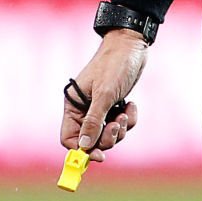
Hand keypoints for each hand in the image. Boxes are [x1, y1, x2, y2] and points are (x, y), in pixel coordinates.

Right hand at [59, 30, 147, 160]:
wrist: (131, 45)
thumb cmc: (114, 65)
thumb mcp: (104, 94)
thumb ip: (94, 121)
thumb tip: (84, 146)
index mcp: (73, 105)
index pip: (69, 138)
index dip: (82, 150)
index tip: (99, 155)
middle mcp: (84, 109)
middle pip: (90, 140)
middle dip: (107, 137)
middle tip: (118, 124)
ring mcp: (99, 108)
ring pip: (107, 134)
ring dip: (120, 128)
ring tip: (126, 111)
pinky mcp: (114, 106)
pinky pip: (120, 125)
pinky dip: (129, 119)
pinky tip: (132, 105)